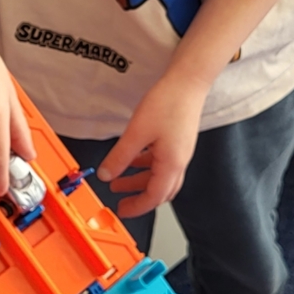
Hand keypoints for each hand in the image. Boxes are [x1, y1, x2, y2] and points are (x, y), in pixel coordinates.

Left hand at [97, 74, 205, 216]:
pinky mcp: (177, 141)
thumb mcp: (136, 133)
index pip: (154, 196)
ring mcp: (179, 151)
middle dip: (139, 197)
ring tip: (118, 180)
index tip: (123, 211)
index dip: (138, 207)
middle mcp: (179, 161)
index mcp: (171, 164)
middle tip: (121, 201)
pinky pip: (160, 161)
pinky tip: (132, 159)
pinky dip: (145, 166)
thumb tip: (106, 174)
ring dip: (139, 180)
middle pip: (160, 190)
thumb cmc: (168, 103)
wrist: (187, 82)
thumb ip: (120, 156)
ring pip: (159, 176)